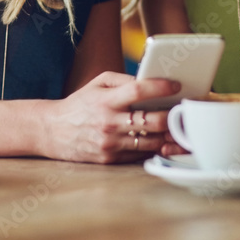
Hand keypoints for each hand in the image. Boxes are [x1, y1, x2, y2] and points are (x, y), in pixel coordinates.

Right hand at [40, 72, 179, 163]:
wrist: (53, 131)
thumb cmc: (80, 104)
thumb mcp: (98, 83)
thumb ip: (124, 80)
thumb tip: (151, 82)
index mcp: (106, 100)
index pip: (138, 90)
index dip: (160, 87)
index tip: (176, 86)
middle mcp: (109, 122)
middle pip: (151, 121)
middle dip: (173, 117)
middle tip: (185, 112)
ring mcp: (110, 144)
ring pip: (151, 142)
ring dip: (170, 137)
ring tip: (183, 130)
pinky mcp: (110, 159)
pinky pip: (140, 155)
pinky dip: (154, 149)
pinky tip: (165, 143)